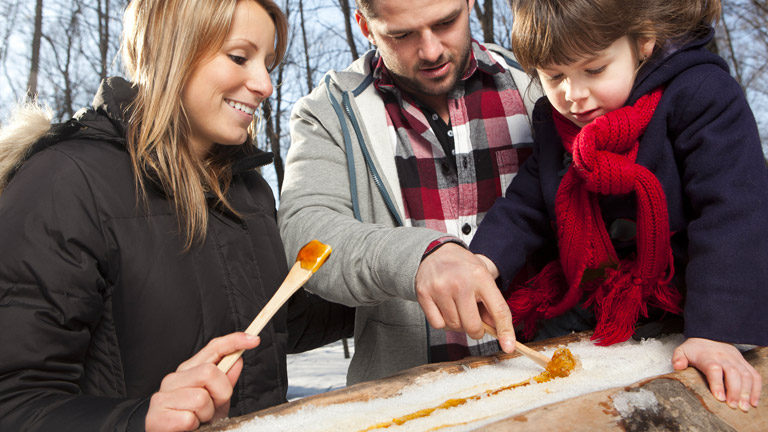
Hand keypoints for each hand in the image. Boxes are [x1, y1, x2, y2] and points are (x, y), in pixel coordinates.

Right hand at [145, 332, 260, 430]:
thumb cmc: (194, 418)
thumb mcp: (216, 400)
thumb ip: (226, 380)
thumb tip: (238, 360)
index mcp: (189, 370)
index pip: (214, 348)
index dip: (234, 341)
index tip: (253, 339)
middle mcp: (174, 378)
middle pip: (209, 372)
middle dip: (220, 393)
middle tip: (213, 407)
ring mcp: (163, 396)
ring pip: (200, 398)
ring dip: (206, 414)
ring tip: (198, 419)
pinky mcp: (157, 416)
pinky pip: (188, 419)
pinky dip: (193, 426)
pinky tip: (187, 427)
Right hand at [415, 243, 514, 352]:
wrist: (435, 252)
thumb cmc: (462, 268)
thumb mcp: (484, 278)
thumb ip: (492, 304)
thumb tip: (496, 331)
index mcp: (480, 277)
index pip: (498, 310)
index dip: (505, 331)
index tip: (508, 346)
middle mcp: (460, 283)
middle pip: (472, 326)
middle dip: (476, 330)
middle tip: (474, 322)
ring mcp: (440, 288)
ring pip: (454, 326)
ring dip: (458, 324)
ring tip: (457, 308)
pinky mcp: (424, 294)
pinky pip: (437, 324)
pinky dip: (442, 322)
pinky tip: (444, 308)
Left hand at [672, 337, 761, 411]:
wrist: (710, 335)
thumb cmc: (696, 348)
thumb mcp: (682, 350)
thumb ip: (678, 358)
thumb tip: (678, 367)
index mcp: (707, 357)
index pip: (714, 369)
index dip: (717, 383)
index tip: (719, 397)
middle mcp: (724, 358)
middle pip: (733, 373)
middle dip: (735, 391)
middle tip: (733, 406)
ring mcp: (736, 360)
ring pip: (746, 375)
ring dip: (747, 392)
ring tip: (744, 407)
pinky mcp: (744, 363)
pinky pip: (754, 375)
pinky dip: (756, 389)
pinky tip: (753, 401)